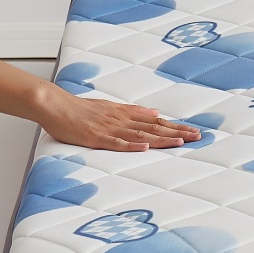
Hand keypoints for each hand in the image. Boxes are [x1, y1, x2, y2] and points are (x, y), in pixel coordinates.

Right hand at [36, 85, 201, 150]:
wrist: (56, 105)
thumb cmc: (81, 109)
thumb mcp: (112, 107)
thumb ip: (134, 111)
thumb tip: (155, 112)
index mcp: (126, 114)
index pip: (157, 122)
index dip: (177, 127)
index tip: (194, 132)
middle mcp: (122, 120)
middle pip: (155, 128)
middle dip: (177, 133)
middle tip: (198, 138)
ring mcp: (110, 129)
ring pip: (141, 135)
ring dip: (161, 139)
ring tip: (179, 142)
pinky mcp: (96, 137)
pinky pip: (116, 143)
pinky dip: (131, 145)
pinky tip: (144, 147)